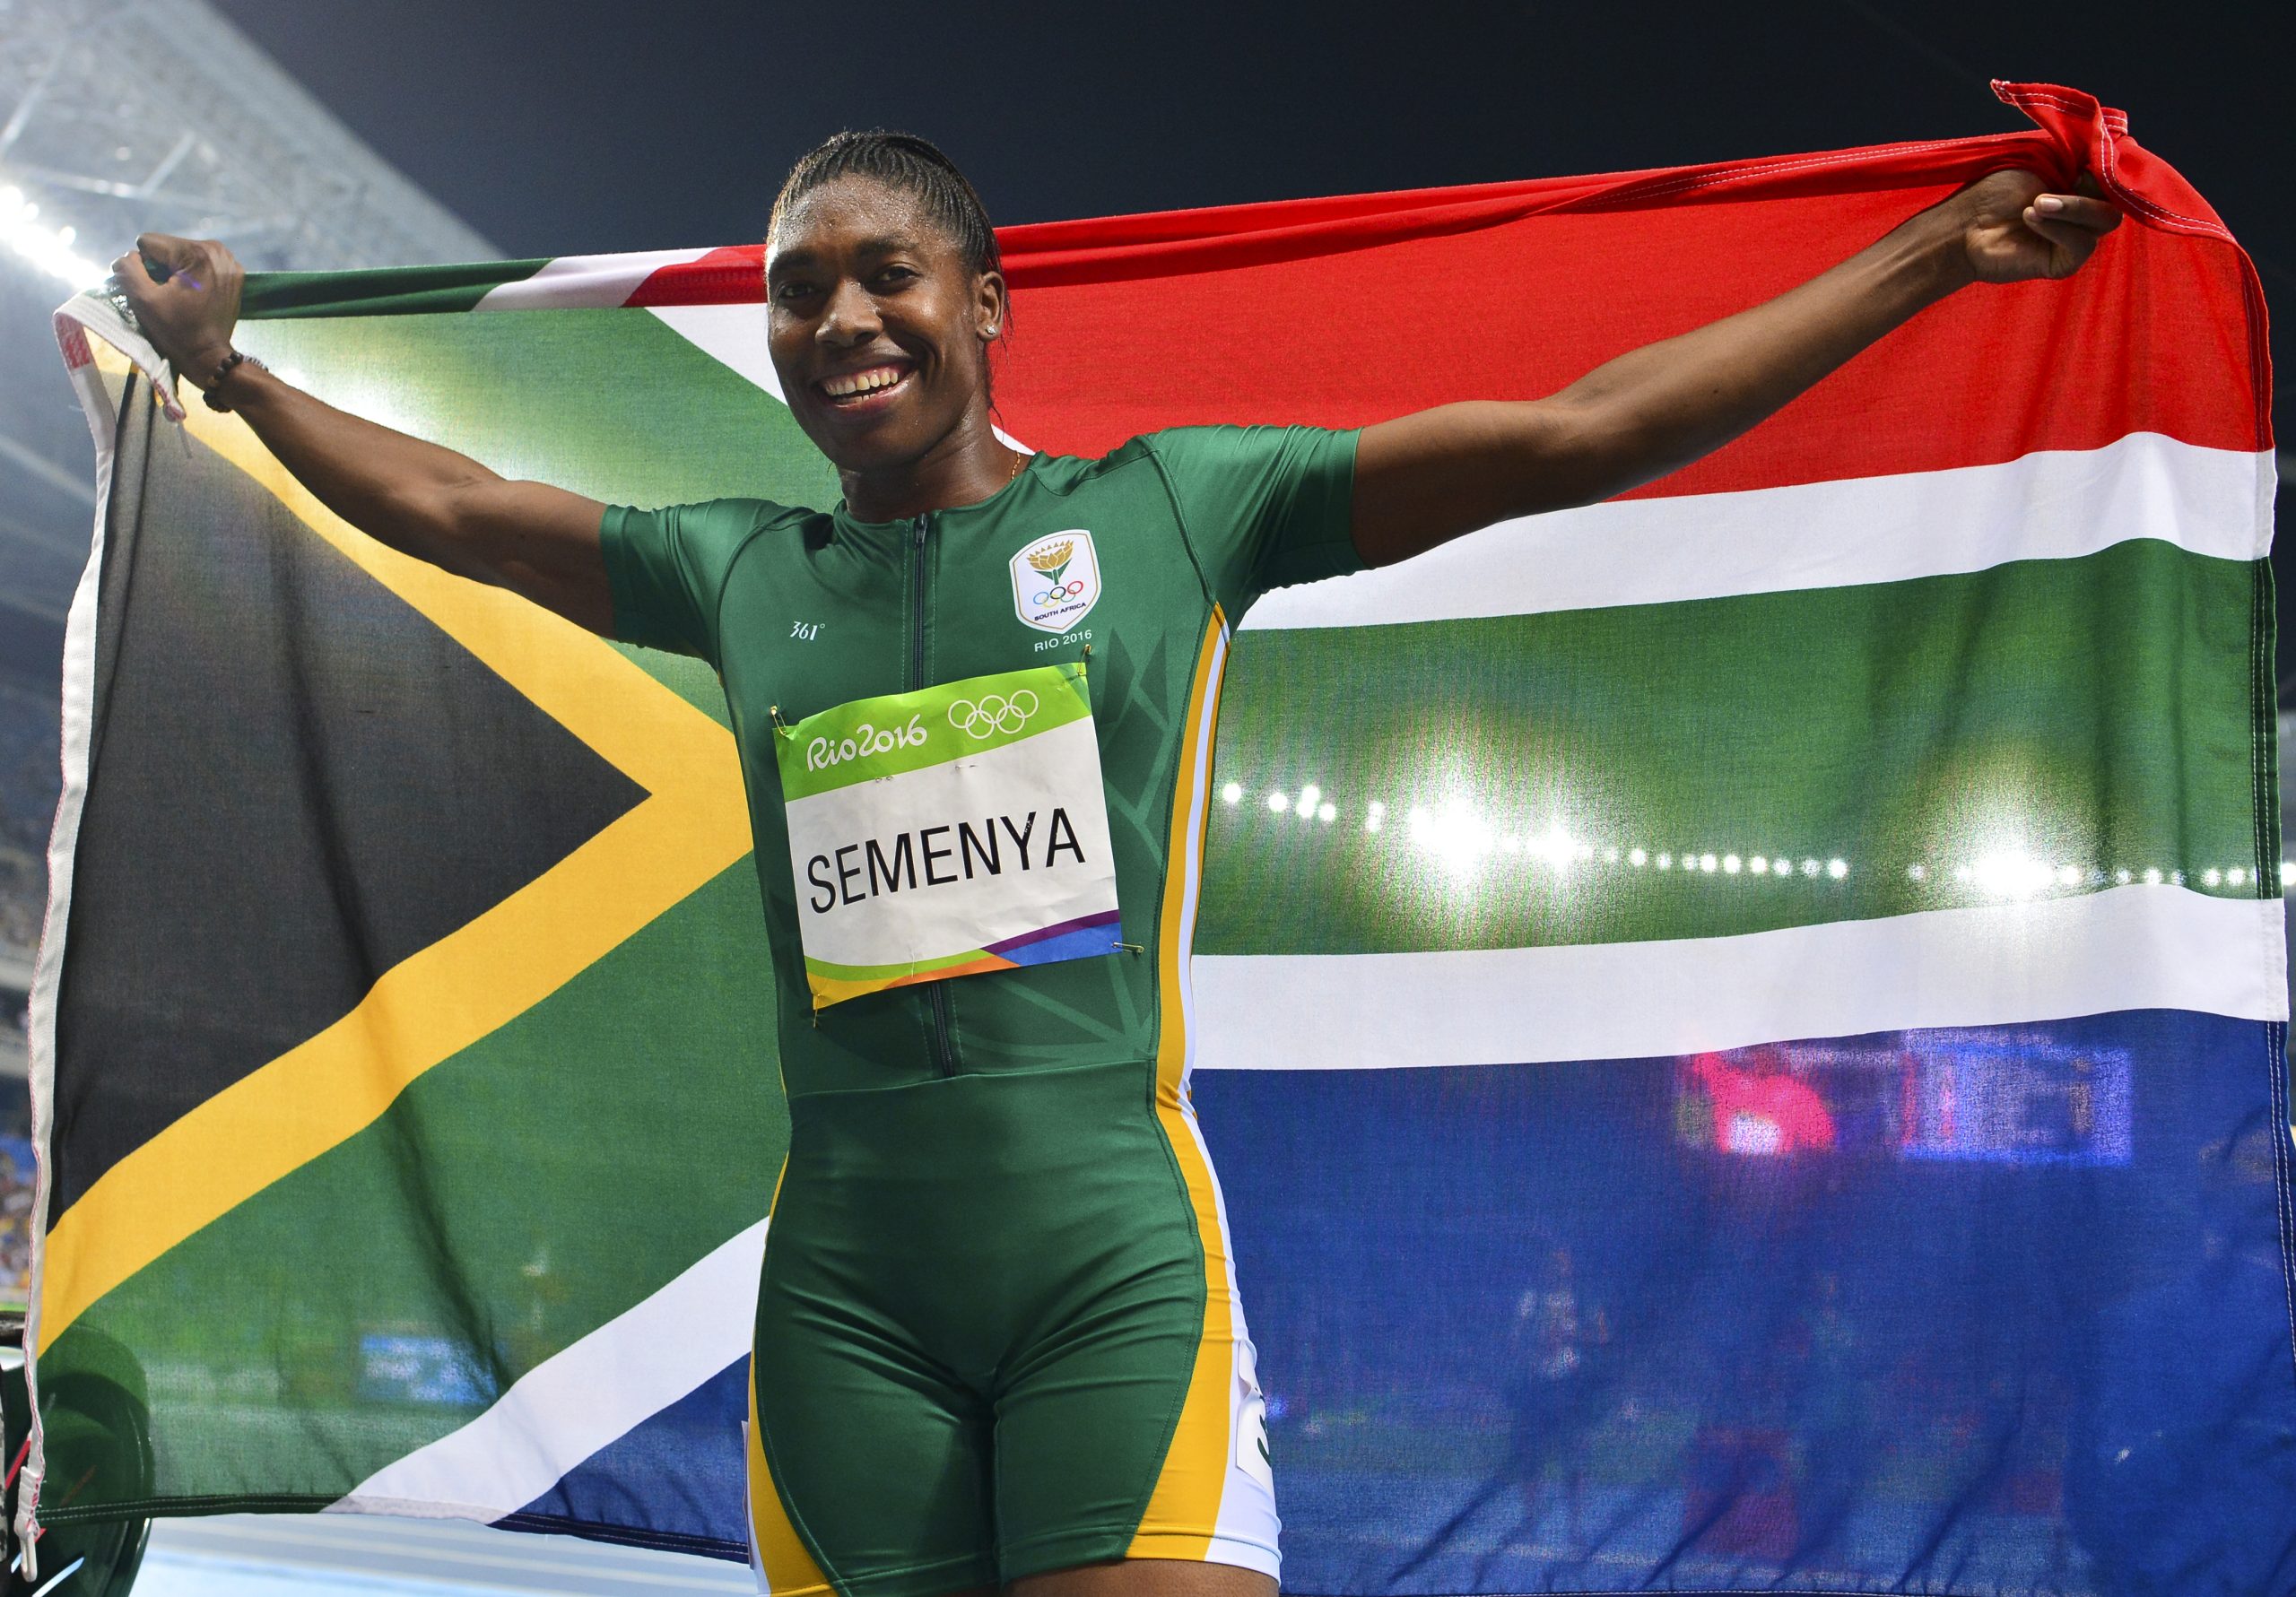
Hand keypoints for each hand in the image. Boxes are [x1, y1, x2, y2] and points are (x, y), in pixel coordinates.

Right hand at [108, 233, 244, 386]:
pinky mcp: (234, 274)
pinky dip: (193, 276)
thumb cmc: (176, 330)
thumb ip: (128, 269)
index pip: (149, 243)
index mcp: (196, 252)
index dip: (144, 267)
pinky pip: (200, 264)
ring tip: (182, 296)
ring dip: (176, 272)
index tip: (156, 290)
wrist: (210, 357)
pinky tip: (195, 295)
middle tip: (169, 295)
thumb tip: (128, 256)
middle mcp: (217, 250)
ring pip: (182, 254)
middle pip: (168, 247)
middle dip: (162, 268)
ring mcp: (229, 261)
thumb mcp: (143, 300)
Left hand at [1946, 169, 2120, 285]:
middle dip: (2090, 189)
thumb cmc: (1995, 189)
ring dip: (2073, 207)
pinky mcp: (2064, 261)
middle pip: (2118, 199)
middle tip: (2052, 187)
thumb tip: (2116, 145)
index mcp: (2083, 184)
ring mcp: (2077, 236)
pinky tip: (2031, 218)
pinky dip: (2060, 227)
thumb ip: (2078, 155)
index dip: (2110, 165)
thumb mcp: (2041, 160)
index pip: (2117, 175)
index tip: (2089, 159)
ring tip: (2035, 204)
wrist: (1963, 225)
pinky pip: (2083, 244)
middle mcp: (2085, 210)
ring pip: (2106, 220)